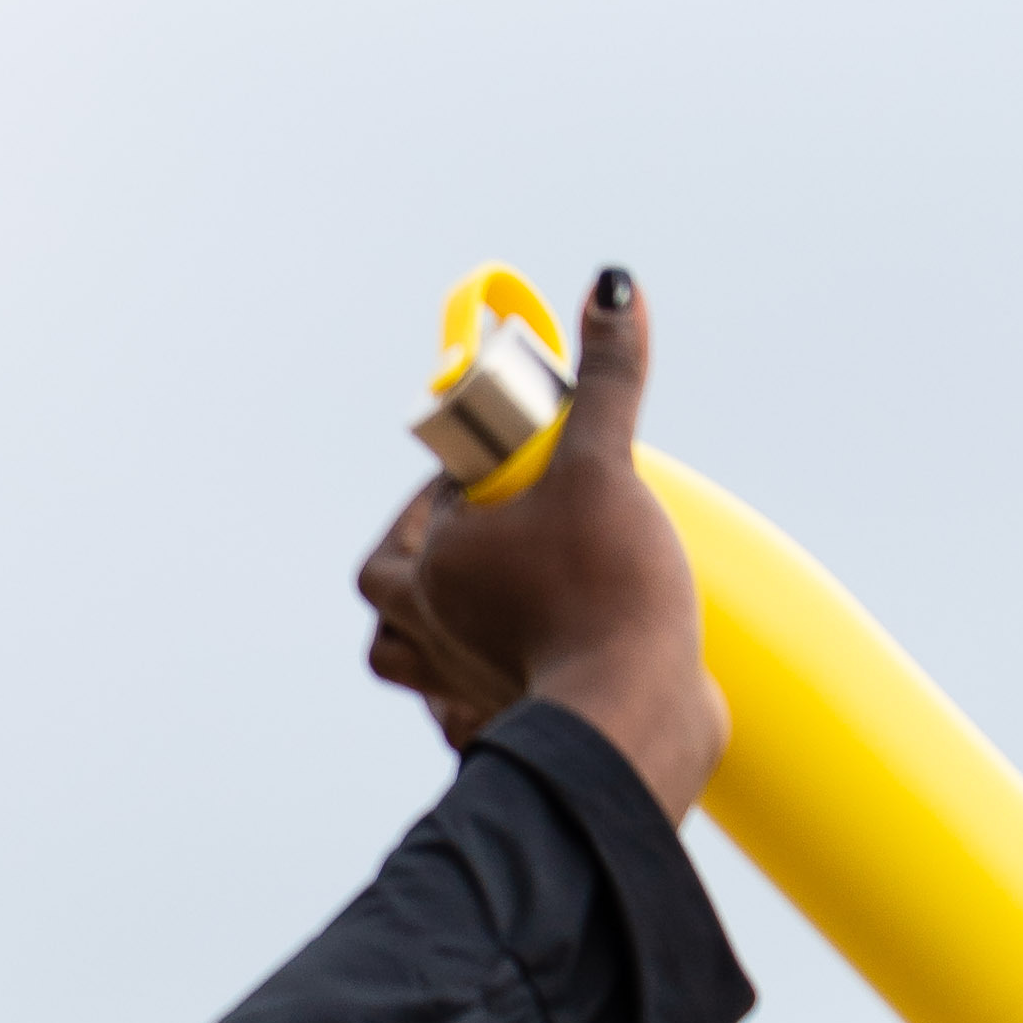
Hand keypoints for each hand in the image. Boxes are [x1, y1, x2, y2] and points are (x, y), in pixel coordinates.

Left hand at [358, 265, 724, 822]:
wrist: (634, 722)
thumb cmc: (605, 596)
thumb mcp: (604, 467)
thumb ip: (606, 380)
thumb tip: (612, 288)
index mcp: (431, 567)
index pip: (429, 503)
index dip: (462, 476)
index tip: (505, 463)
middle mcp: (429, 634)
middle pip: (387, 588)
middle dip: (417, 550)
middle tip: (471, 525)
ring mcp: (457, 691)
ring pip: (409, 659)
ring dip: (426, 628)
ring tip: (473, 597)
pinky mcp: (497, 734)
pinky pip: (458, 717)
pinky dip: (470, 694)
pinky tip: (504, 668)